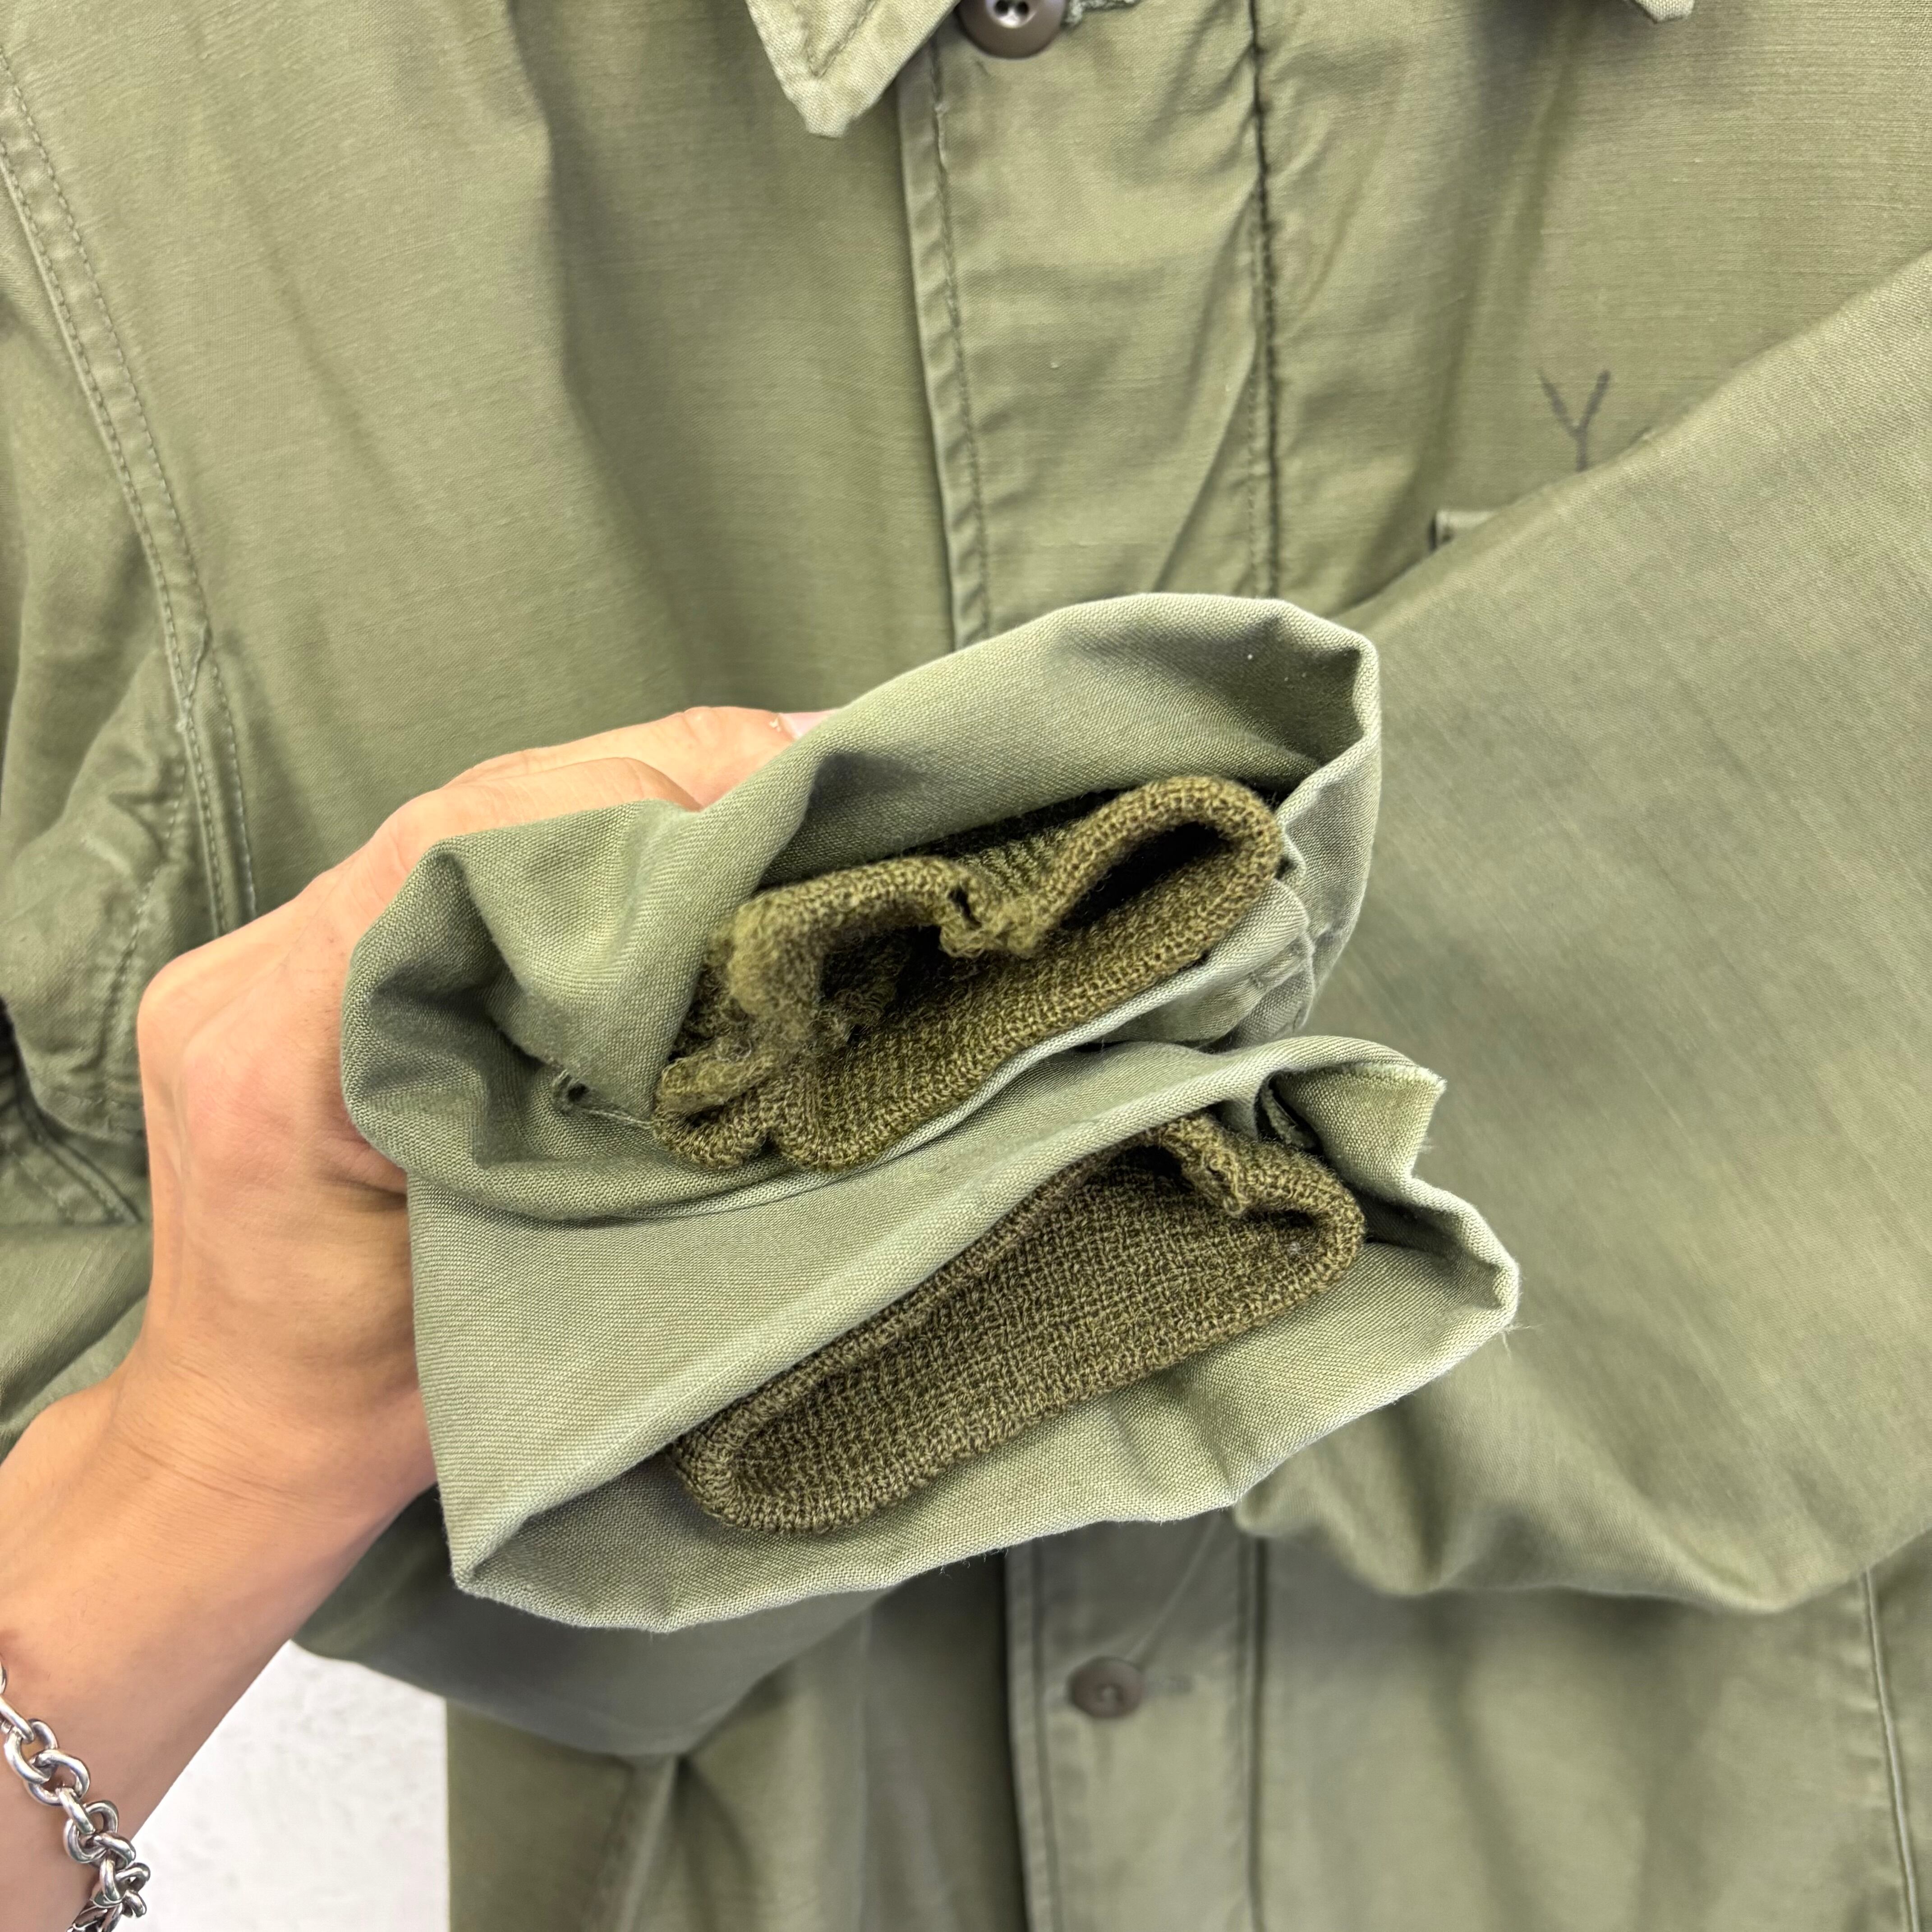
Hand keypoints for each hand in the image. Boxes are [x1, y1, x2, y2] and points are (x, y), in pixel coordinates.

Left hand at [0, 706, 821, 1930]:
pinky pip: (443, 870)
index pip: (472, 858)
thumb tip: (767, 998)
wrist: (251, 1435)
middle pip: (475, 815)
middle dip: (656, 785)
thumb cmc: (395, 1404)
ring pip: (466, 827)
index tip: (790, 802)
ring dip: (621, 808)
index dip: (641, 809)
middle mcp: (247, 979)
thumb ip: (623, 1135)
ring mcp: (250, 959)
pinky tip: (668, 844)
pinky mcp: (280, 961)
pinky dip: (567, 848)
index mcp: (289, 1062)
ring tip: (766, 799)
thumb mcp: (528, 1287)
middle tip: (811, 783)